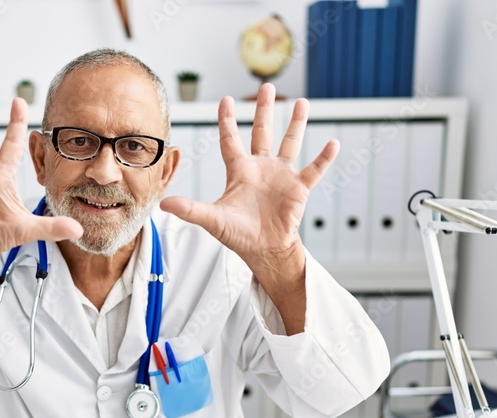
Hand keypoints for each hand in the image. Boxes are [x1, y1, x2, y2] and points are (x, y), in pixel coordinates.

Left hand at [159, 83, 337, 277]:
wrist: (263, 251)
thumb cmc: (238, 236)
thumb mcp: (213, 220)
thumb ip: (191, 209)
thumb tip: (164, 205)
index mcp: (239, 172)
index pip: (230, 140)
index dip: (227, 121)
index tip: (225, 99)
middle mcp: (261, 168)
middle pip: (262, 132)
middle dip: (263, 110)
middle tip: (266, 87)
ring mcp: (281, 176)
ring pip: (290, 143)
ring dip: (296, 124)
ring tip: (302, 102)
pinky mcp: (298, 188)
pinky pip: (313, 169)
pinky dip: (323, 158)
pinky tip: (333, 143)